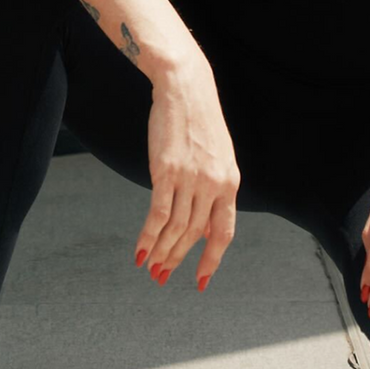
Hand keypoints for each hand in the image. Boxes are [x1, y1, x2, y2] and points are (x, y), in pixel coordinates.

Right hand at [135, 57, 240, 290]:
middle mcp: (213, 184)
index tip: (201, 280)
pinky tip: (139, 250)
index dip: (211, 259)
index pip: (223, 232)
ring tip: (150, 267)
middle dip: (177, 260)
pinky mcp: (166, 171)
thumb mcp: (218, 157)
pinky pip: (157, 214)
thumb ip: (214, 190)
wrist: (186, 89)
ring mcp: (190, 178)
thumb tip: (205, 223)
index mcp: (230, 182)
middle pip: (195, 235)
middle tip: (162, 277)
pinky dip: (147, 236)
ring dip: (161, 252)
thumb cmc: (199, 121)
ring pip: (175, 229)